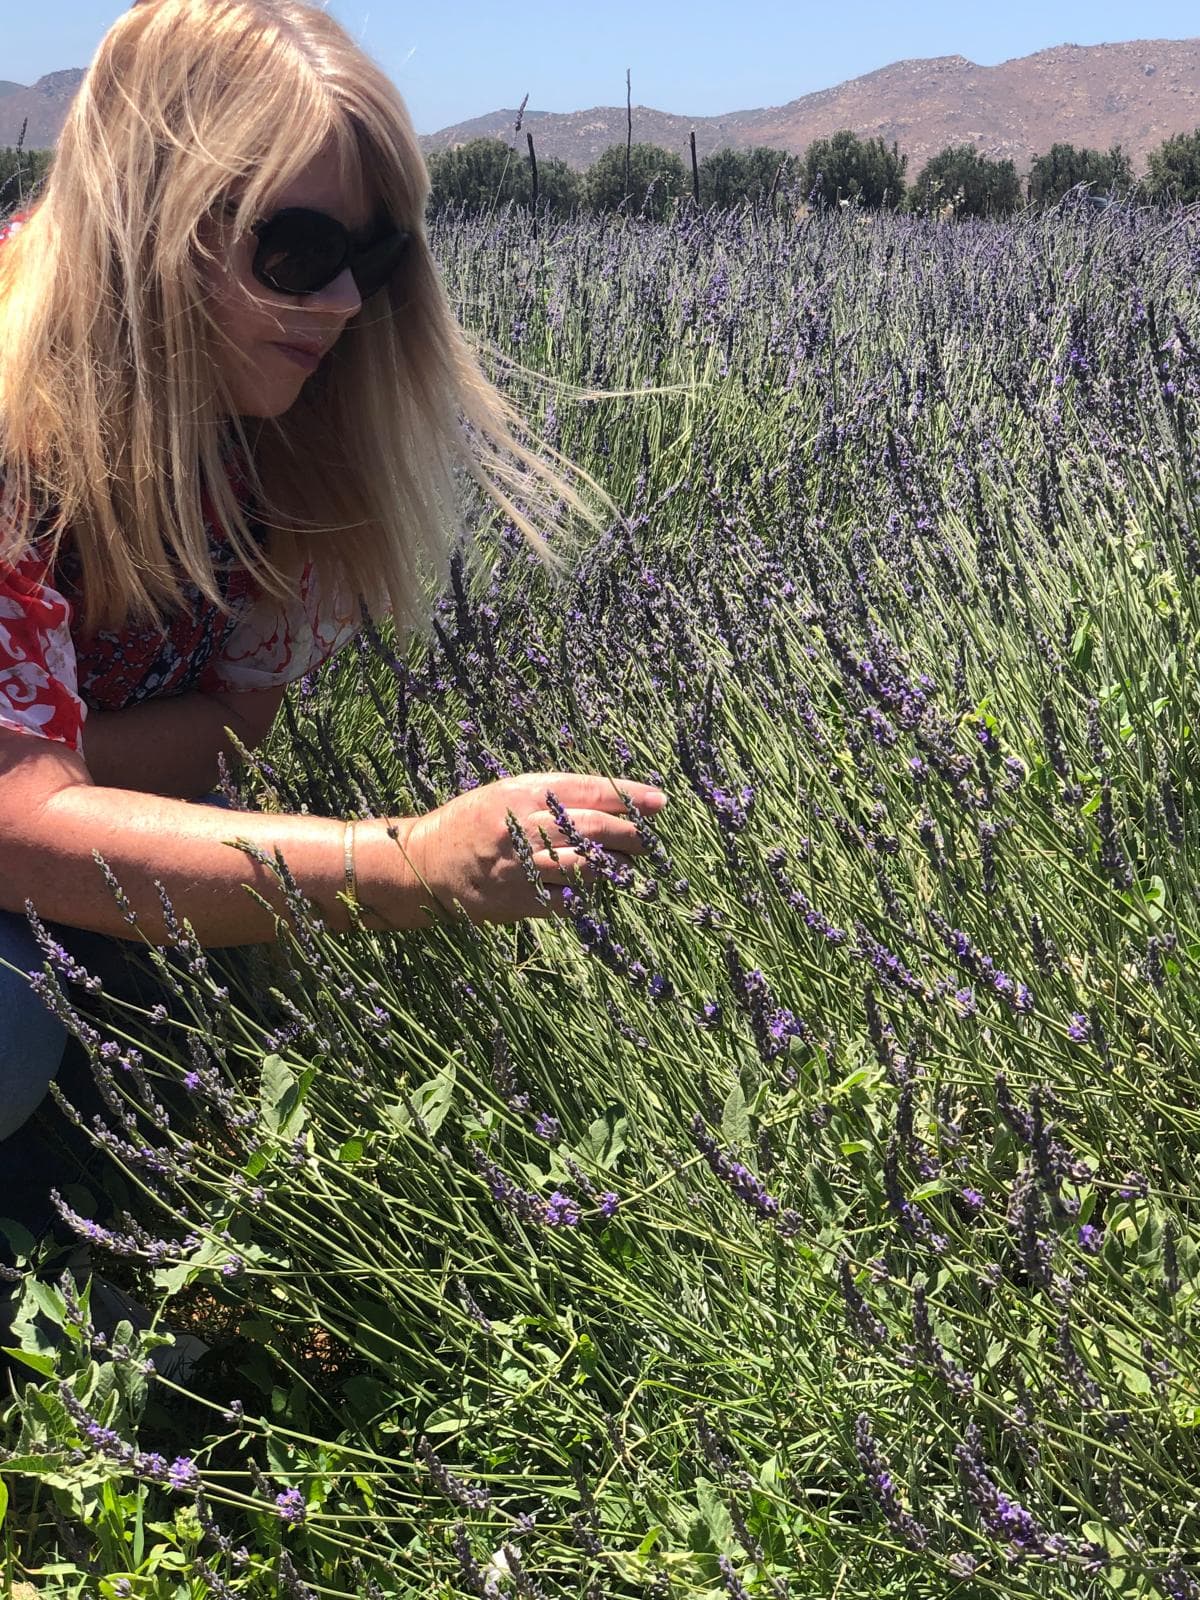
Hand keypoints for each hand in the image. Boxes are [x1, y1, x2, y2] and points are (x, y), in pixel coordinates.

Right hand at [392, 771, 667, 926]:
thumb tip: (610, 802)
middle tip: (649, 841)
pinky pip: (567, 900)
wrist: (423, 863)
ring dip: (614, 868)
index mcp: (523, 792)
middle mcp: (524, 826)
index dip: (630, 798)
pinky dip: (585, 893)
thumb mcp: (507, 793)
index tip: (660, 803)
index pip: (590, 791)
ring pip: (587, 867)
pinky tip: (589, 888)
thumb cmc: (472, 822)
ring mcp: (522, 866)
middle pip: (595, 829)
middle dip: (631, 835)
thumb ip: (553, 795)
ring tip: (624, 866)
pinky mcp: (518, 900)